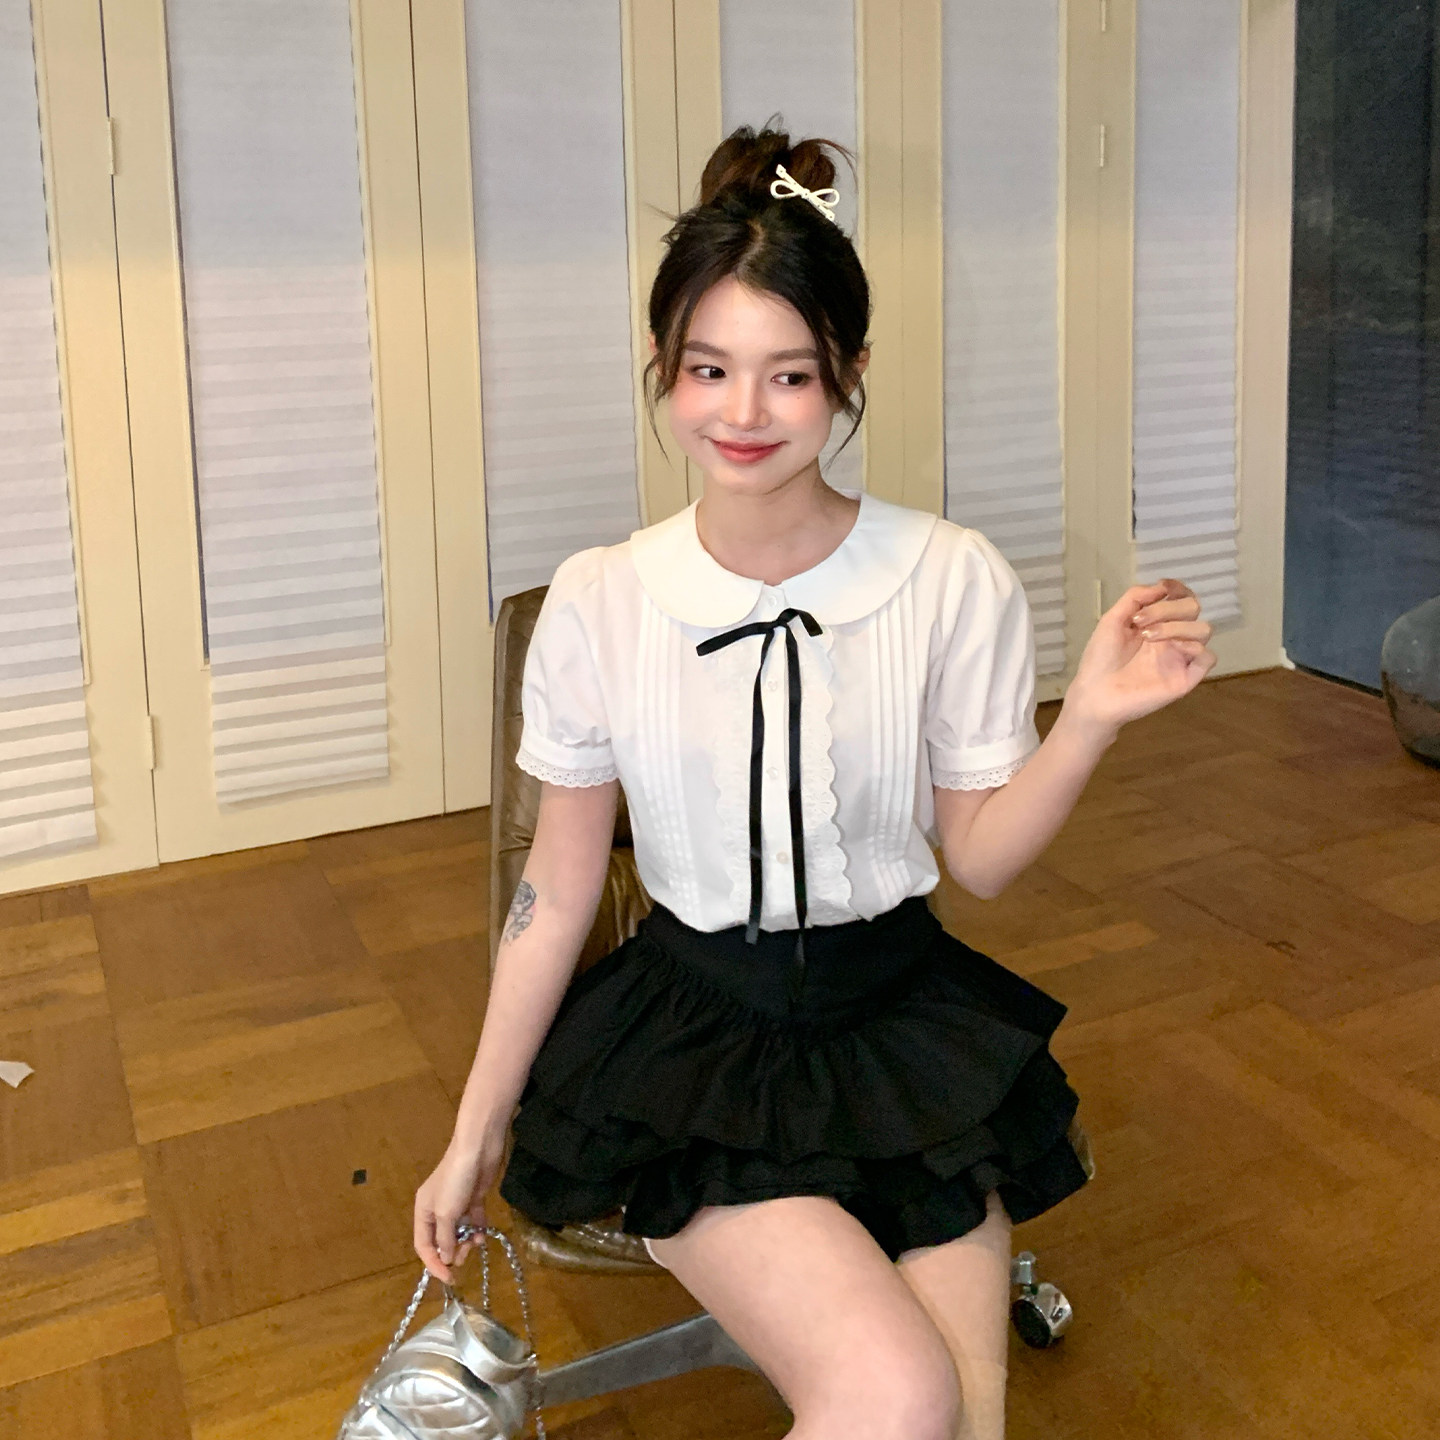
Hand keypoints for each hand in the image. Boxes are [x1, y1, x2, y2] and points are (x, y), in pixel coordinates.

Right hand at [414, 1132, 505, 1282]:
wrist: (478, 1149)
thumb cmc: (456, 1180)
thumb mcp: (446, 1213)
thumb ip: (445, 1239)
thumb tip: (446, 1259)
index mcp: (423, 1211)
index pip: (423, 1245)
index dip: (434, 1264)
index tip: (448, 1279)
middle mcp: (437, 1209)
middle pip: (441, 1241)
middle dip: (452, 1252)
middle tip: (465, 1255)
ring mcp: (456, 1204)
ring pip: (459, 1233)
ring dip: (467, 1241)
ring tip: (476, 1243)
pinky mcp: (473, 1199)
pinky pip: (473, 1222)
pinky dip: (477, 1229)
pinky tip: (483, 1233)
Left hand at [1062, 579, 1216, 736]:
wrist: (1094, 693)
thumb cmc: (1100, 659)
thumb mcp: (1112, 620)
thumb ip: (1135, 598)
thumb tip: (1160, 586)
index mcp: (1156, 623)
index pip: (1182, 598)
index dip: (1178, 589)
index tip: (1163, 588)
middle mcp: (1172, 638)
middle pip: (1193, 608)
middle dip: (1168, 608)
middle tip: (1140, 622)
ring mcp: (1180, 658)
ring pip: (1204, 629)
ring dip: (1177, 626)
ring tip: (1148, 636)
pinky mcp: (1185, 678)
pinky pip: (1208, 658)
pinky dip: (1195, 648)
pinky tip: (1171, 649)